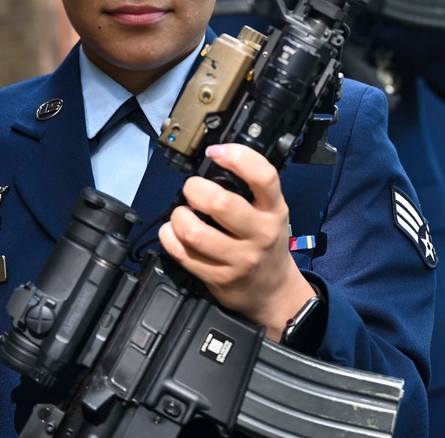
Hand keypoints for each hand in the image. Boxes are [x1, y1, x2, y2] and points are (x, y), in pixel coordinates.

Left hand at [159, 143, 316, 340]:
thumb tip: (214, 161)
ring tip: (181, 215)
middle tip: (192, 189)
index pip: (263, 177)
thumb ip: (251, 191)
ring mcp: (240, 259)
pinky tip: (173, 233)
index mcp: (275, 210)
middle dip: (195, 189)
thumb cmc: (266, 242)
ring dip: (178, 217)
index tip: (216, 152)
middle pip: (221, 203)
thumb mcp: (271, 213)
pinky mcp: (219, 278)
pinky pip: (183, 254)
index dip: (238, 157)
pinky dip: (169, 238)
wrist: (273, 291)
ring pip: (195, 232)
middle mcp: (260, 233)